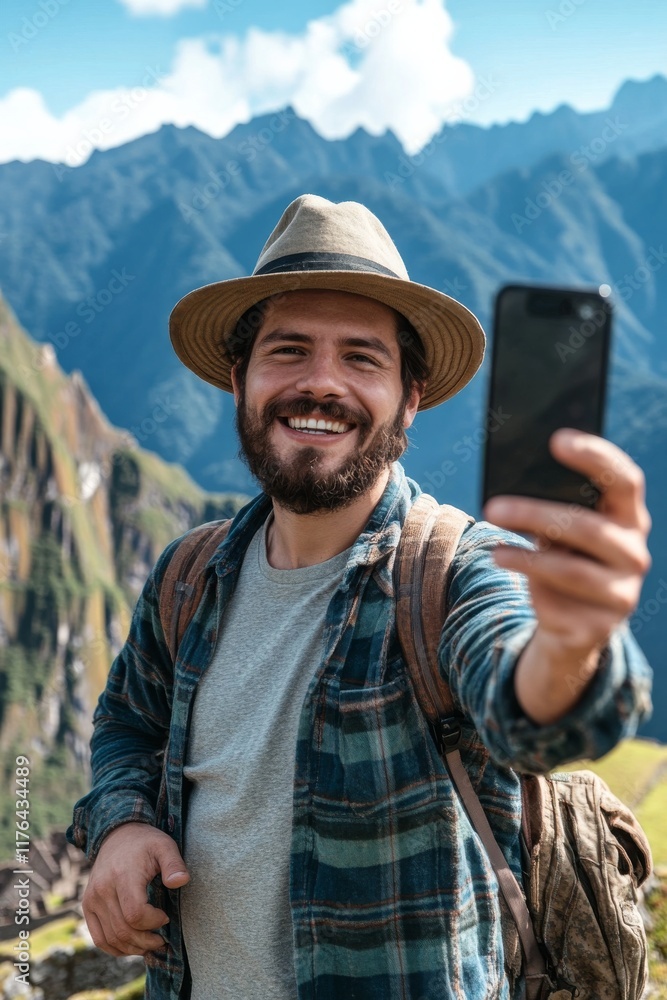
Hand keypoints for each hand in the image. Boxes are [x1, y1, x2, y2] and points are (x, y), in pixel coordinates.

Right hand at [82, 821, 189, 956]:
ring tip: (150, 943)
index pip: (135, 914)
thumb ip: (174, 864)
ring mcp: (92, 899)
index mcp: (123, 876)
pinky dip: (115, 948)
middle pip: (123, 930)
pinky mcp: (88, 905)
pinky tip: (132, 945)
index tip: (165, 916)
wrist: (117, 835)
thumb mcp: (165, 846)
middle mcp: (103, 889)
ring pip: (111, 938)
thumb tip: (181, 881)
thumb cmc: (145, 843)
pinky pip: (99, 938)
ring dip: (132, 948)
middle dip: (146, 941)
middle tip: (161, 939)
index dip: (153, 922)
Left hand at [482, 430, 651, 721]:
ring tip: (492, 544)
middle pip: (589, 527)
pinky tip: (501, 557)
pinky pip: (559, 598)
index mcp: (630, 517)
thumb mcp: (558, 529)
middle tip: (493, 506)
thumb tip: (514, 477)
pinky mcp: (601, 625)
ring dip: (525, 554)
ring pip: (572, 569)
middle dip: (536, 514)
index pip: (624, 480)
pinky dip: (526, 574)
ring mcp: (622, 592)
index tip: (556, 439)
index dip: (595, 456)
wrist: (570, 622)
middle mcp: (634, 553)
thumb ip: (552, 504)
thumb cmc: (563, 557)